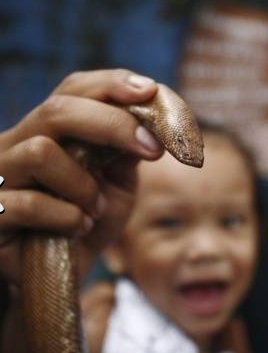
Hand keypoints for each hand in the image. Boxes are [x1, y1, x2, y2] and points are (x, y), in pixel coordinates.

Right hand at [0, 69, 163, 283]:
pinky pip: (29, 204)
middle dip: (112, 124)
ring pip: (41, 152)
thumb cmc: (91, 219)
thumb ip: (126, 151)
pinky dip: (68, 217)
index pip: (74, 89)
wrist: (65, 268)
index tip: (151, 92)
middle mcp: (18, 143)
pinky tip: (78, 228)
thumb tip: (148, 122)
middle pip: (57, 110)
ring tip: (96, 208)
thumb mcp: (117, 183)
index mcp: (51, 131)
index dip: (112, 84)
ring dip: (84, 184)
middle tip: (152, 148)